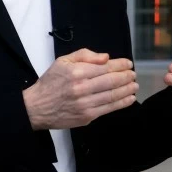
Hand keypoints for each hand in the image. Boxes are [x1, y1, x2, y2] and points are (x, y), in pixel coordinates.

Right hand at [23, 49, 138, 130]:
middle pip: (112, 81)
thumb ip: (84, 55)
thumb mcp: (62, 62)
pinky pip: (109, 108)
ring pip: (113, 95)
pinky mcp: (87, 116)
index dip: (120, 65)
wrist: (36, 107)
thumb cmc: (50, 83)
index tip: (128, 64)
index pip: (105, 67)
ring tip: (134, 85)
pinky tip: (129, 98)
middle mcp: (81, 87)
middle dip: (126, 77)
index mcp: (76, 72)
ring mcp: (85, 103)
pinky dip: (122, 103)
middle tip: (133, 75)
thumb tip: (106, 57)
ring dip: (128, 89)